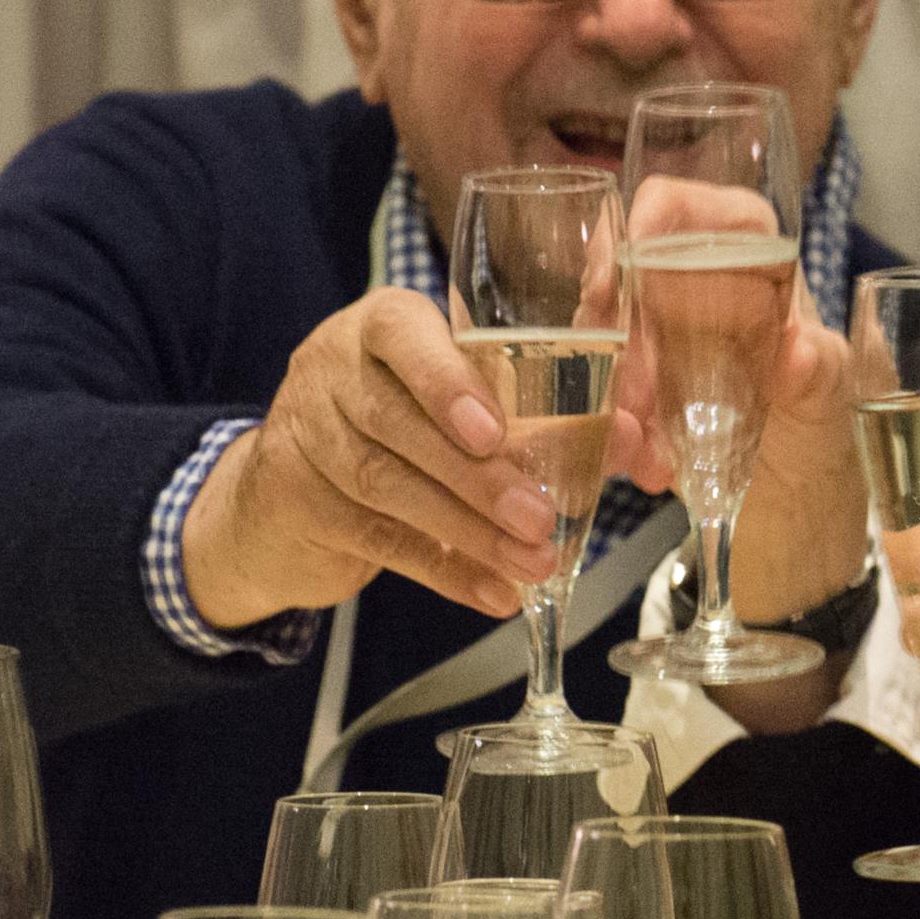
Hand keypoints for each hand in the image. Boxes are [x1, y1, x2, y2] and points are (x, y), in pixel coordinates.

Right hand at [181, 287, 559, 625]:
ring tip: (530, 561)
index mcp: (382, 324)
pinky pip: (377, 539)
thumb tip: (633, 445)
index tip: (494, 430)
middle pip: (398, 421)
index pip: (403, 334)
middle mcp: (333, 368)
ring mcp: (306, 433)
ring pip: (386, 483)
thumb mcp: (455, 401)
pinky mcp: (297, 500)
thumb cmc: (404, 426)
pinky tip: (492, 594)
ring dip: (468, 530)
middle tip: (540, 519)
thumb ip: (534, 415)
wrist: (286, 489)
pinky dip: (443, 571)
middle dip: (478, 477)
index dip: (446, 383)